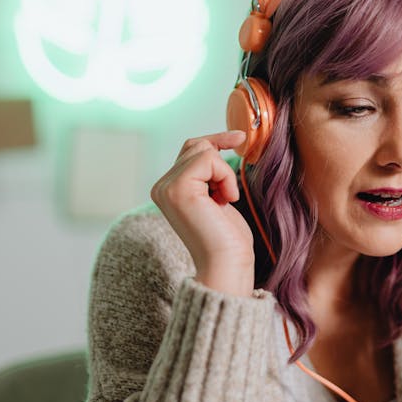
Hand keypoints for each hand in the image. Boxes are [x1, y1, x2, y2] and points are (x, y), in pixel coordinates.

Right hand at [150, 130, 254, 295]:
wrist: (227, 263)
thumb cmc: (228, 237)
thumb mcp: (217, 195)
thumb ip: (208, 173)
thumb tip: (216, 142)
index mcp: (168, 189)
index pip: (190, 150)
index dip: (216, 141)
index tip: (240, 138)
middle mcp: (161, 187)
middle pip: (195, 145)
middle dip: (221, 160)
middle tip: (230, 192)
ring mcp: (166, 187)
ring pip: (203, 150)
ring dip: (224, 173)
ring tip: (225, 200)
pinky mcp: (178, 188)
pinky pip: (209, 159)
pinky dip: (225, 177)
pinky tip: (225, 200)